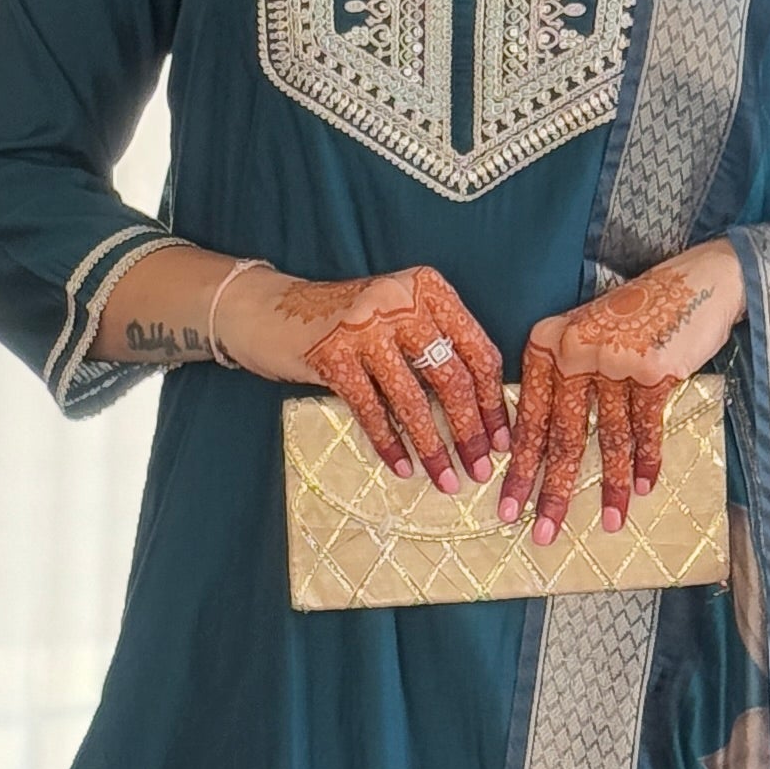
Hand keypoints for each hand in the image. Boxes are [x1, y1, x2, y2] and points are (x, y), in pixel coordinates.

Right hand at [238, 266, 508, 490]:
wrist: (266, 310)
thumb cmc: (344, 323)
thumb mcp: (397, 318)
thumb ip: (434, 347)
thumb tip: (480, 414)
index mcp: (428, 289)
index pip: (477, 350)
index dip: (493, 401)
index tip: (503, 440)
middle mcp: (400, 299)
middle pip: (451, 376)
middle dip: (470, 431)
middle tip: (480, 469)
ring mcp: (365, 325)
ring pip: (413, 399)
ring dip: (432, 447)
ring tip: (446, 479)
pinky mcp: (333, 353)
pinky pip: (371, 410)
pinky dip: (388, 443)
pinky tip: (401, 468)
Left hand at [498, 242, 746, 543]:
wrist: (695, 283)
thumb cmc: (637, 315)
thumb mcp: (586, 335)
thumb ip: (564, 379)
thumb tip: (546, 448)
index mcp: (547, 343)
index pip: (530, 418)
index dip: (520, 468)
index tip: (509, 508)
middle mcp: (573, 350)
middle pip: (561, 436)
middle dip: (552, 491)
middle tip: (544, 534)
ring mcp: (612, 359)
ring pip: (607, 439)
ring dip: (609, 487)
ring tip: (609, 524)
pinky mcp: (651, 368)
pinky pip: (645, 428)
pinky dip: (646, 462)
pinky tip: (642, 489)